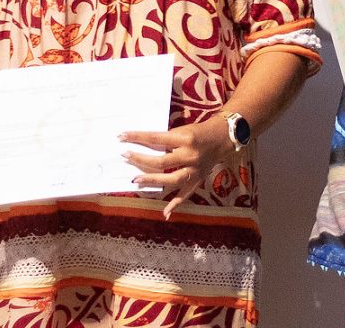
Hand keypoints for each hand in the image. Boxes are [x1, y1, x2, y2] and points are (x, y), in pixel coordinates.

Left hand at [121, 119, 236, 217]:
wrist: (222, 139)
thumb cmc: (198, 131)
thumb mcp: (182, 130)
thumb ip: (166, 140)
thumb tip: (143, 146)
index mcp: (185, 139)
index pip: (156, 139)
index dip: (138, 137)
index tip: (122, 137)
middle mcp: (190, 156)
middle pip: (162, 161)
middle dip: (141, 159)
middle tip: (125, 156)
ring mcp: (194, 171)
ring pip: (171, 179)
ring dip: (152, 180)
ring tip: (135, 180)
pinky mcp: (198, 180)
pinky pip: (185, 195)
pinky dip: (175, 204)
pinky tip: (164, 213)